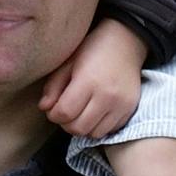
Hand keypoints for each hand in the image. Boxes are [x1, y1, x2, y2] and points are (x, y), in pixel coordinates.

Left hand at [41, 18, 149, 138]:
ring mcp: (121, 105)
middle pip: (79, 128)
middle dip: (66, 124)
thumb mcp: (68, 62)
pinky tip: (95, 113)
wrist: (125, 42)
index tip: (53, 108)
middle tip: (66, 112)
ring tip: (80, 113)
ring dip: (83, 127)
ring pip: (94, 133)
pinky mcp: (130, 109)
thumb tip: (45, 108)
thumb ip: (53, 86)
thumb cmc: (92, 49)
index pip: (64, 113)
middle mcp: (107, 96)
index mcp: (88, 81)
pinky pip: (110, 130)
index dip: (54, 115)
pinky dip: (99, 126)